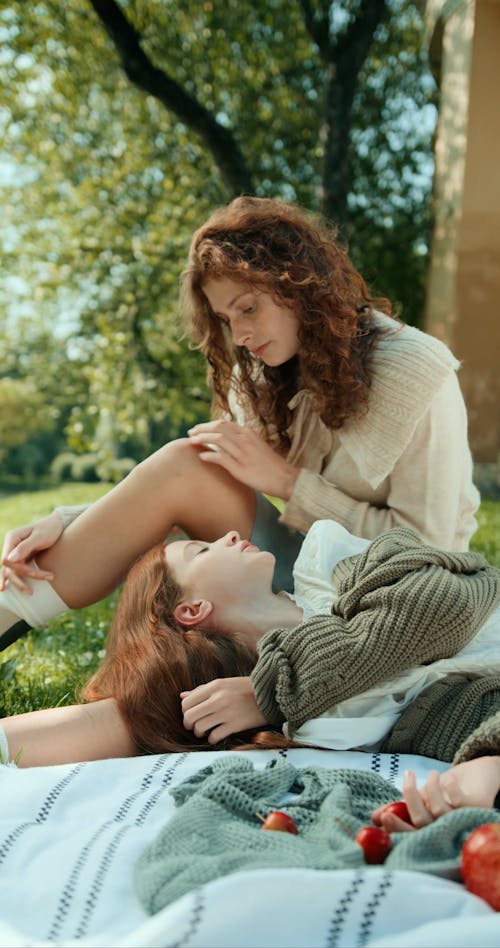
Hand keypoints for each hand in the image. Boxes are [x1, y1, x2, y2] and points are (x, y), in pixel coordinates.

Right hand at [0, 512, 62, 592]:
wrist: (58, 525)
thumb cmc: (50, 528)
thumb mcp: (40, 537)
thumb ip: (24, 547)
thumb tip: (8, 560)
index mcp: (12, 538)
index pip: (6, 560)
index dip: (17, 569)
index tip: (33, 573)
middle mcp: (11, 545)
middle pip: (9, 568)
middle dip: (21, 578)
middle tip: (34, 589)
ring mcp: (15, 552)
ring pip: (12, 571)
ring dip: (20, 582)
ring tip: (30, 593)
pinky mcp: (21, 557)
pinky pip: (17, 571)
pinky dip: (19, 579)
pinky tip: (13, 589)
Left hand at [181, 676, 266, 744]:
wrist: (270, 694)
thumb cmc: (245, 688)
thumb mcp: (223, 684)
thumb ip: (202, 690)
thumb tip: (182, 696)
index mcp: (214, 686)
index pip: (186, 703)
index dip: (185, 712)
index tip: (192, 715)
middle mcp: (218, 699)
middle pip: (189, 717)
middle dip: (189, 725)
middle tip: (195, 726)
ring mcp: (226, 712)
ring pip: (199, 728)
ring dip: (200, 733)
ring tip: (207, 731)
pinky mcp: (235, 725)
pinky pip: (213, 737)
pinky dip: (212, 739)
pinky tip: (217, 736)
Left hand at [187, 420, 298, 499]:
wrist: (285, 479)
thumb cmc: (271, 465)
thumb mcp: (258, 446)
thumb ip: (244, 440)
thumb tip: (229, 437)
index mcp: (249, 433)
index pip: (223, 423)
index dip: (207, 425)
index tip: (198, 429)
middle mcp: (245, 440)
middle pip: (218, 427)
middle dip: (201, 428)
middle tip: (190, 433)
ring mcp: (243, 453)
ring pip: (217, 440)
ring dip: (201, 439)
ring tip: (192, 442)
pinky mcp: (240, 468)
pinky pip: (220, 458)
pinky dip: (208, 455)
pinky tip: (201, 457)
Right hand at [371, 757, 499, 831]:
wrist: (478, 776)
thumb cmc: (446, 791)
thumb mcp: (421, 798)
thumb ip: (400, 808)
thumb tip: (374, 817)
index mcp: (434, 833)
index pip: (412, 838)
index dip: (397, 830)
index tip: (383, 816)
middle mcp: (448, 833)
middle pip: (424, 826)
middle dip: (410, 803)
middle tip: (405, 780)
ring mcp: (463, 822)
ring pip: (439, 811)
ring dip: (431, 789)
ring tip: (431, 773)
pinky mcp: (477, 809)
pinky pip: (458, 800)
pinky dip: (449, 787)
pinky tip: (448, 778)